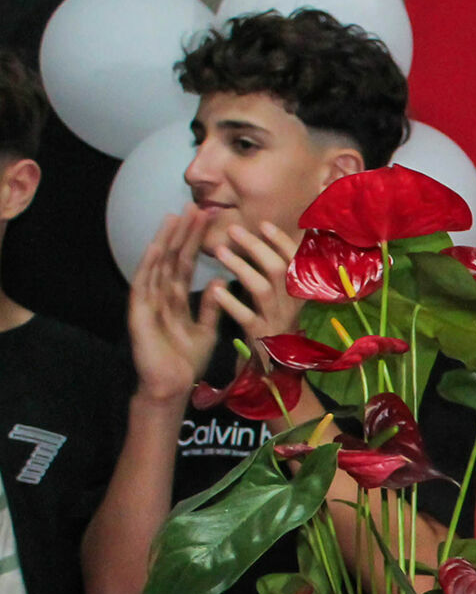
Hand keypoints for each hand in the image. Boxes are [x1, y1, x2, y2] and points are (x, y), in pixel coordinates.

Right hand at [128, 208, 221, 401]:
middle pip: (173, 258)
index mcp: (176, 298)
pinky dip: (150, 265)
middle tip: (195, 206)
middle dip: (183, 233)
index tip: (208, 219)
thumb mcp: (206, 330)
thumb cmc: (186, 362)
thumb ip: (211, 307)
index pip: (187, 263)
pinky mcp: (138, 312)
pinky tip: (158, 247)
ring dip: (166, 241)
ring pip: (158, 265)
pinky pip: (144, 285)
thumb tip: (219, 282)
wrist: (171, 387)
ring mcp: (148, 301)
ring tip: (175, 218)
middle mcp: (160, 294)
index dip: (197, 241)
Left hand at [207, 220, 302, 344]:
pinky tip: (216, 289)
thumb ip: (273, 273)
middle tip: (233, 230)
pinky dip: (231, 302)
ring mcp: (277, 321)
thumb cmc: (272, 324)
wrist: (275, 368)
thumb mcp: (280, 298)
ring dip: (241, 267)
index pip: (296, 261)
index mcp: (298, 292)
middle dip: (256, 247)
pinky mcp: (261, 337)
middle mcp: (291, 304)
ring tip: (220, 252)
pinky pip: (247, 317)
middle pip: (279, 269)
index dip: (281, 241)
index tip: (263, 224)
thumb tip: (260, 238)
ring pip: (262, 288)